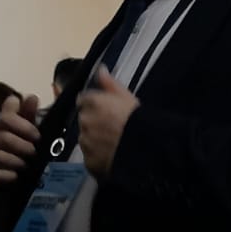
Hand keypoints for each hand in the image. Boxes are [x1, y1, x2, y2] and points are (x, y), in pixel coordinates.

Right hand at [0, 93, 41, 188]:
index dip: (23, 125)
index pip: (5, 118)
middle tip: (33, 153)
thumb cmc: (9, 150)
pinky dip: (6, 175)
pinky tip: (14, 177)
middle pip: (3, 138)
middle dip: (22, 146)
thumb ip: (26, 115)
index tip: (37, 136)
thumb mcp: (20, 132)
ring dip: (15, 161)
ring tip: (25, 166)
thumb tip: (32, 96)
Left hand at [77, 65, 139, 179]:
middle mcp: (85, 121)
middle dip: (93, 123)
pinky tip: (111, 157)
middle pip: (84, 120)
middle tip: (111, 128)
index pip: (83, 100)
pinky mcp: (89, 162)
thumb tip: (100, 69)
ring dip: (93, 141)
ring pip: (85, 140)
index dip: (93, 105)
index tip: (103, 111)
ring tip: (112, 144)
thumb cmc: (139, 119)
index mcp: (93, 103)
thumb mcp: (127, 97)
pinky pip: (90, 159)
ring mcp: (86, 143)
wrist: (147, 148)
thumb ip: (110, 83)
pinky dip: (97, 158)